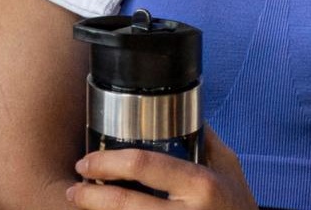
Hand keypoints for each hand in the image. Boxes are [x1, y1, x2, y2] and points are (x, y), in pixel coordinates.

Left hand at [69, 128, 251, 208]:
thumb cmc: (237, 206)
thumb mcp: (229, 168)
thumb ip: (204, 139)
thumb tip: (180, 110)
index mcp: (201, 184)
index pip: (145, 165)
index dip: (107, 162)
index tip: (87, 162)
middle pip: (125, 204)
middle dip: (90, 196)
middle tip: (74, 189)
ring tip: (82, 203)